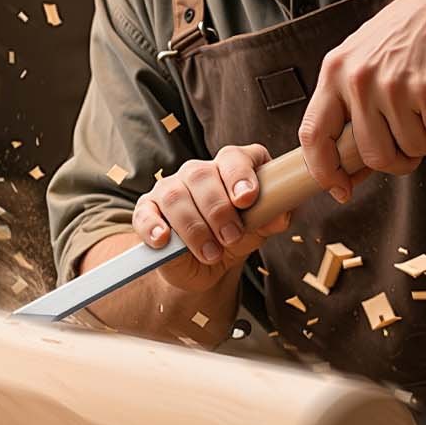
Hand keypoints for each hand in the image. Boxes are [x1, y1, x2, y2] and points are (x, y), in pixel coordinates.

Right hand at [130, 144, 291, 292]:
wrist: (204, 268)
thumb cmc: (234, 239)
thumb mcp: (258, 232)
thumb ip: (272, 219)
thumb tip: (279, 215)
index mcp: (230, 168)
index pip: (234, 157)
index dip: (240, 174)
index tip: (246, 198)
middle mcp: (198, 172)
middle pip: (202, 175)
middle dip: (218, 210)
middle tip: (231, 237)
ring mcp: (169, 189)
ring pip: (175, 196)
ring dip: (194, 228)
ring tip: (210, 253)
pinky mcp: (148, 210)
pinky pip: (145, 213)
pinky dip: (154, 227)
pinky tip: (164, 240)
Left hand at [298, 0, 425, 201]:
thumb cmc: (418, 29)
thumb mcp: (366, 56)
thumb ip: (352, 103)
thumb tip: (349, 164)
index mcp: (336, 72)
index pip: (313, 137)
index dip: (324, 171)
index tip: (340, 188)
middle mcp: (360, 80)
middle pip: (372, 155)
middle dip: (400, 160)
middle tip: (418, 141)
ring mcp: (395, 86)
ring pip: (413, 149)